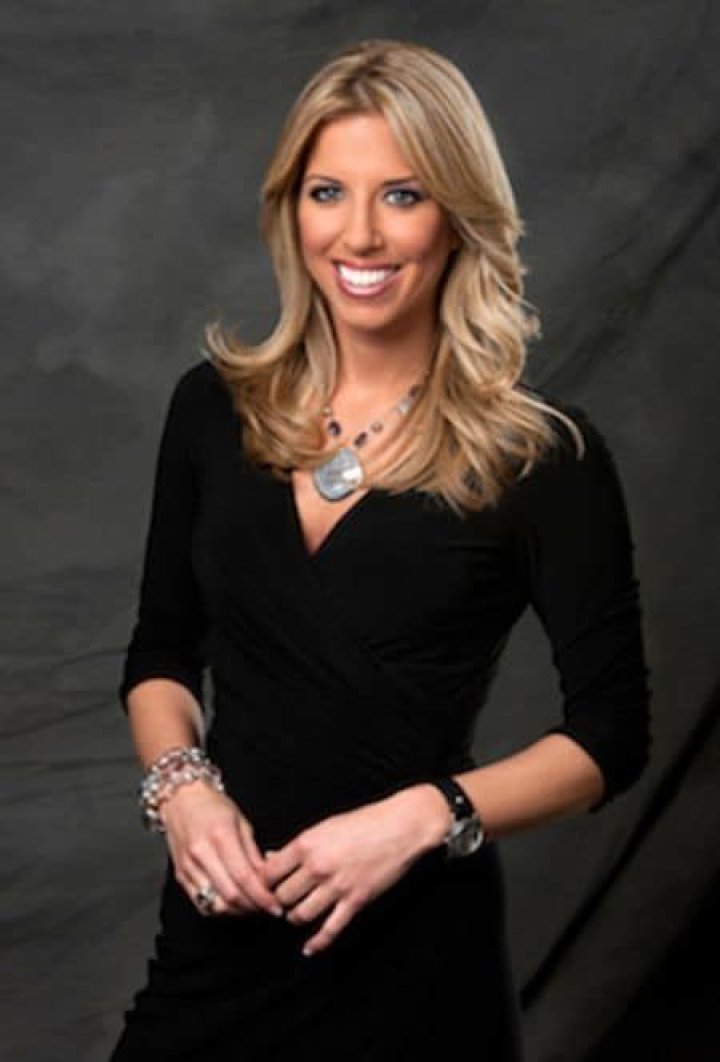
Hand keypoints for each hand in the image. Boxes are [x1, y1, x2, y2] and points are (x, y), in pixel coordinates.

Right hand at [160, 780, 283, 918]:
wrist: (180, 799)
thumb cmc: (212, 806)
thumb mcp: (242, 822)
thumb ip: (253, 853)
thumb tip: (268, 879)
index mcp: (220, 836)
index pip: (244, 877)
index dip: (262, 897)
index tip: (275, 905)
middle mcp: (201, 854)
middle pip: (230, 896)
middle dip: (253, 908)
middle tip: (267, 908)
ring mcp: (188, 867)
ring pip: (215, 904)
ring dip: (237, 912)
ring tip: (252, 907)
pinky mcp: (180, 876)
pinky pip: (201, 903)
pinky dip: (220, 909)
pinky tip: (232, 905)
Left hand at [264, 785, 449, 955]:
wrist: (400, 826)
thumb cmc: (363, 821)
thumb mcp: (325, 826)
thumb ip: (298, 846)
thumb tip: (271, 858)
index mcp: (307, 844)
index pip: (269, 874)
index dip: (263, 883)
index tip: (266, 887)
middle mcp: (318, 866)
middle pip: (282, 897)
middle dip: (279, 902)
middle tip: (281, 903)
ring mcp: (337, 886)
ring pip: (301, 915)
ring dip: (295, 918)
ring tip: (296, 915)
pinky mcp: (356, 901)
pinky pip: (330, 929)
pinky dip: (317, 943)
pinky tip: (309, 949)